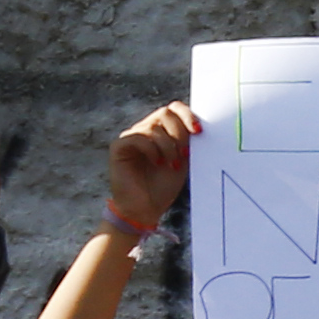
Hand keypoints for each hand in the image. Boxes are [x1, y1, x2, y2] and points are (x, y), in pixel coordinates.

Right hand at [104, 101, 200, 229]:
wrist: (146, 210)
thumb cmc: (163, 187)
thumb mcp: (183, 161)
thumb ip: (188, 142)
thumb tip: (200, 125)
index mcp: (162, 131)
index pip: (174, 109)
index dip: (187, 115)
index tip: (199, 130)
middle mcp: (146, 130)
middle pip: (165, 112)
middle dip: (179, 132)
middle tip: (184, 153)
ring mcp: (131, 137)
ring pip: (153, 127)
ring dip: (168, 146)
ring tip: (171, 164)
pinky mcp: (119, 147)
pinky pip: (137, 137)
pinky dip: (151, 149)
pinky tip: (157, 162)